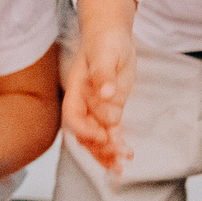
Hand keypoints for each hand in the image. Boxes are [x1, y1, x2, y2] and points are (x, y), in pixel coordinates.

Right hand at [62, 0, 138, 169]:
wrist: (112, 33)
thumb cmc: (105, 40)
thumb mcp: (105, 53)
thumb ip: (103, 74)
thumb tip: (106, 93)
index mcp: (76, 89)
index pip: (74, 116)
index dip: (86, 129)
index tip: (103, 135)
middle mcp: (84, 102)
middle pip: (84, 132)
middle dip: (98, 148)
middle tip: (116, 157)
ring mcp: (98, 107)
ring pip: (98, 136)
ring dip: (107, 153)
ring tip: (120, 167)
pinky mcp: (112, 108)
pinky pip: (112, 131)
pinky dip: (117, 144)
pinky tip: (127, 156)